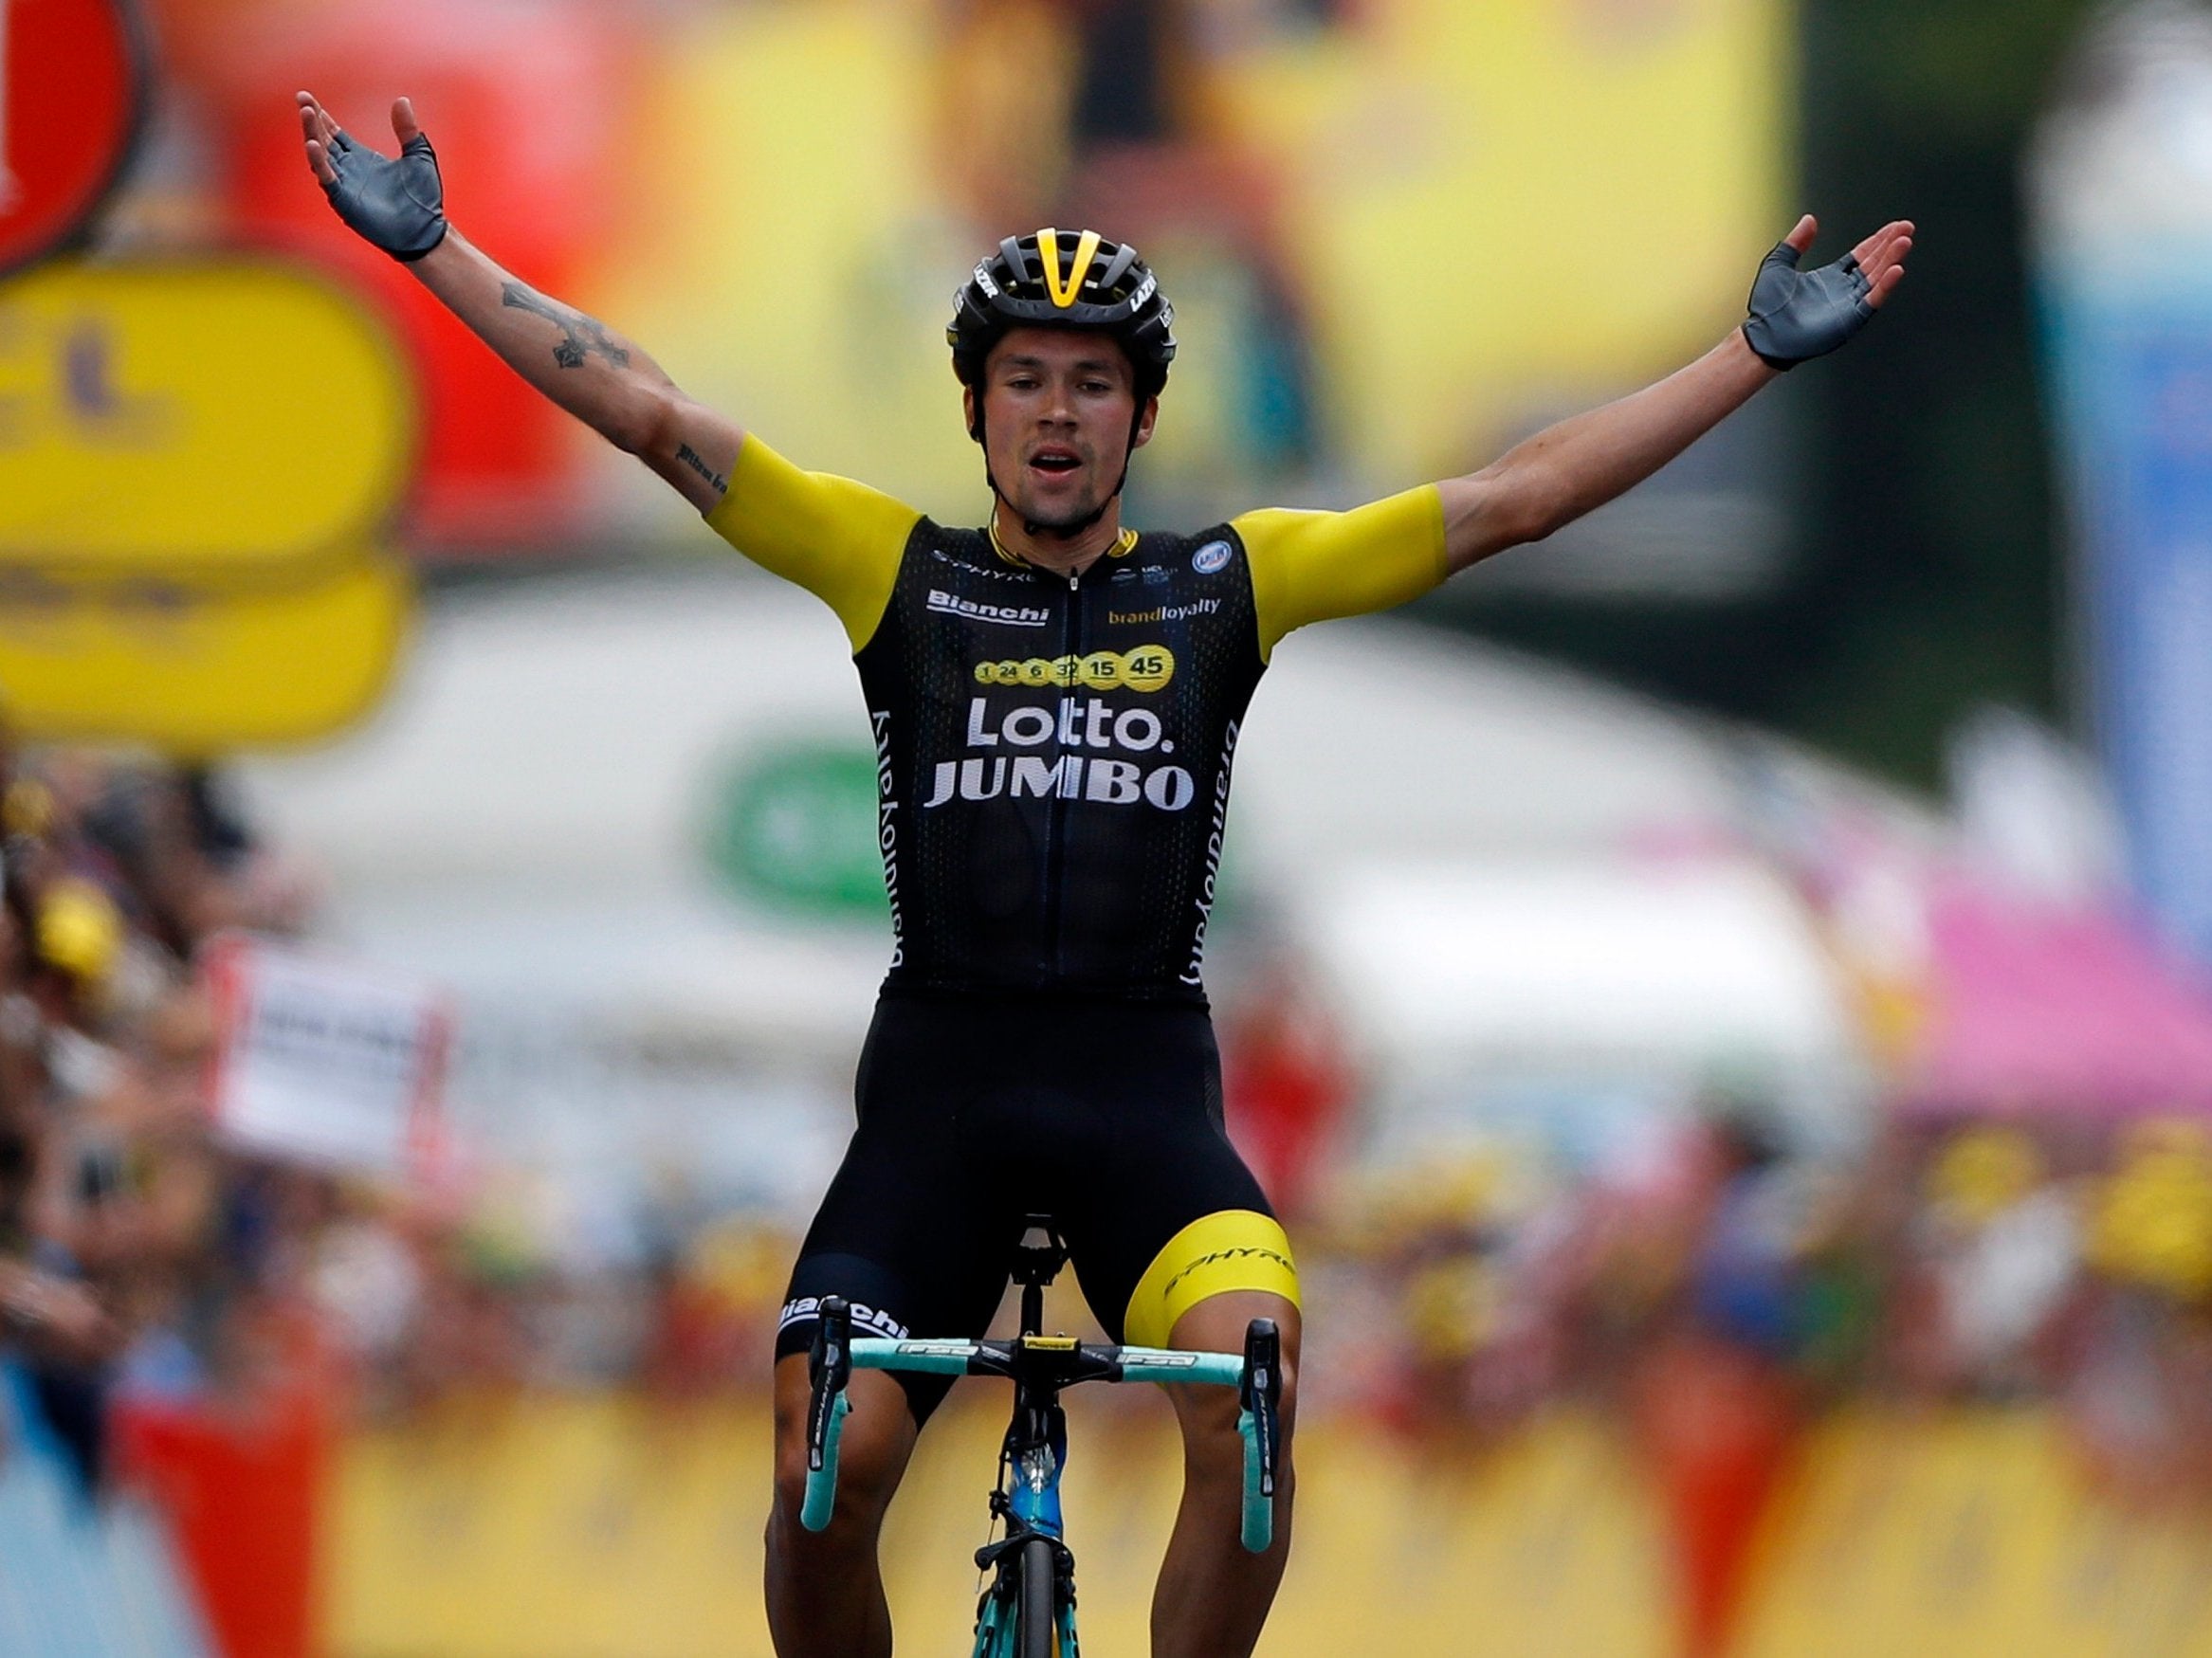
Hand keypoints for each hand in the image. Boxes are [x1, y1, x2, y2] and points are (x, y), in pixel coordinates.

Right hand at [297, 90, 447, 261]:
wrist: (426, 231)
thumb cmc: (423, 198)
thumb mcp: (419, 156)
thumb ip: (408, 130)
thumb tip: (402, 100)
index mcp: (361, 158)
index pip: (334, 133)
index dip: (320, 116)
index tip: (307, 98)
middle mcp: (348, 170)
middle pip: (322, 139)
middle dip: (311, 119)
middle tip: (302, 98)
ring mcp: (345, 185)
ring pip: (321, 156)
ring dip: (312, 134)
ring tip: (306, 112)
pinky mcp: (345, 201)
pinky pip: (327, 178)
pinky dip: (318, 162)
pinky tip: (311, 144)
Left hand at [1741, 215, 1913, 369]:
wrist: (1762, 337)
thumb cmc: (1767, 307)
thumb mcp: (1779, 264)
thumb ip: (1795, 242)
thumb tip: (1809, 219)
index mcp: (1831, 278)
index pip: (1861, 255)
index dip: (1878, 240)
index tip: (1894, 226)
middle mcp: (1843, 291)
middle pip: (1874, 264)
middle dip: (1891, 245)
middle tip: (1906, 228)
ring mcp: (1848, 305)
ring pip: (1876, 279)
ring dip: (1891, 260)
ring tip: (1904, 241)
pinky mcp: (1849, 320)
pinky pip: (1871, 301)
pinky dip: (1884, 286)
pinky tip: (1896, 270)